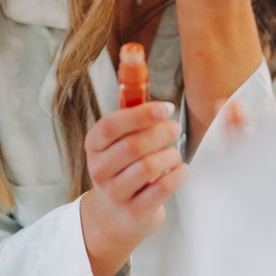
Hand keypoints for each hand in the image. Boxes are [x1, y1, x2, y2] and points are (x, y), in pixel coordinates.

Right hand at [79, 101, 188, 275]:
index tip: (166, 107)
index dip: (142, 114)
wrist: (116, 216)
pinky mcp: (134, 212)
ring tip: (174, 153)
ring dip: (171, 154)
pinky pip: (162, 189)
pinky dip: (178, 175)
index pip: (112, 125)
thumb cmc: (125, 166)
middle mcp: (99, 170)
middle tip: (175, 128)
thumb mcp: (120, 140)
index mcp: (94, 146)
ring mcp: (115, 194)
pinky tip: (181, 170)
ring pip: (149, 166)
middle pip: (133, 145)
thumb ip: (131, 109)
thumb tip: (136, 58)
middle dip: (162, 132)